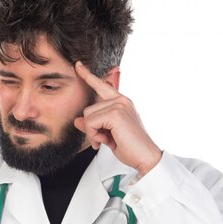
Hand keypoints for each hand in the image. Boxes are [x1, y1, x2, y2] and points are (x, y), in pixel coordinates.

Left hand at [73, 61, 162, 175]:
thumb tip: (76, 120)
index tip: (78, 65)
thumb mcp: (107, 135)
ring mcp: (119, 105)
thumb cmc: (131, 147)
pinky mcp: (115, 114)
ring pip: (88, 116)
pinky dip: (93, 135)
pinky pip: (91, 123)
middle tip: (101, 140)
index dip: (88, 76)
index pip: (102, 85)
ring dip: (92, 133)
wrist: (146, 157)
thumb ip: (93, 126)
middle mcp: (121, 100)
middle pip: (88, 109)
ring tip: (105, 141)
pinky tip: (105, 141)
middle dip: (90, 128)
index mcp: (121, 103)